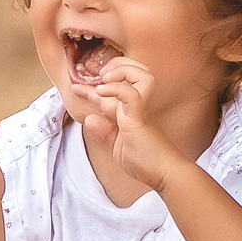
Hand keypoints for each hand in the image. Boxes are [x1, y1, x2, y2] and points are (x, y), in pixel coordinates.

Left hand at [86, 58, 183, 189]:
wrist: (165, 174)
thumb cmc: (146, 162)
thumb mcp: (117, 147)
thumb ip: (104, 133)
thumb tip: (89, 119)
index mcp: (132, 111)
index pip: (114, 90)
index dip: (93, 87)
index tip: (76, 87)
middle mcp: (138, 106)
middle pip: (135, 71)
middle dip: (116, 65)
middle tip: (99, 75)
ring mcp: (141, 110)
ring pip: (140, 75)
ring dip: (121, 71)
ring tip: (104, 78)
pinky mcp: (141, 118)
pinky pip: (131, 95)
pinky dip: (116, 88)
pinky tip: (102, 91)